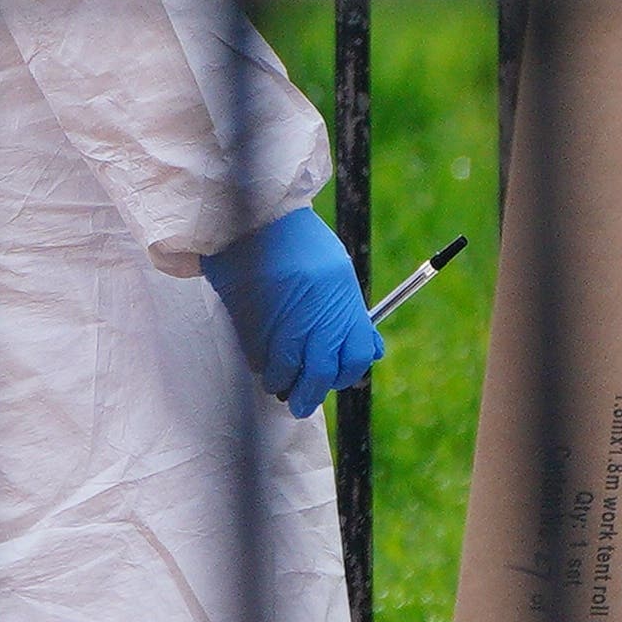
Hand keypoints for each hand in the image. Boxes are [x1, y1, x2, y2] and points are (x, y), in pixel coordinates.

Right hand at [201, 206, 386, 419]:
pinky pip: (258, 360)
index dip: (346, 375)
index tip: (335, 379)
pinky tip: (261, 353)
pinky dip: (261, 365)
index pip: (355, 358)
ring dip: (281, 382)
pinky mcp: (251, 325)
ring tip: (277, 379)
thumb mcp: (337, 274)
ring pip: (284, 374)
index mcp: (343, 303)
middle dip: (309, 396)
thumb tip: (369, 353)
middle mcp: (316, 318)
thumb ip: (350, 316)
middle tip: (301, 403)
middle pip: (319, 376)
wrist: (257, 218)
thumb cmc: (301, 244)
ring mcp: (282, 323)